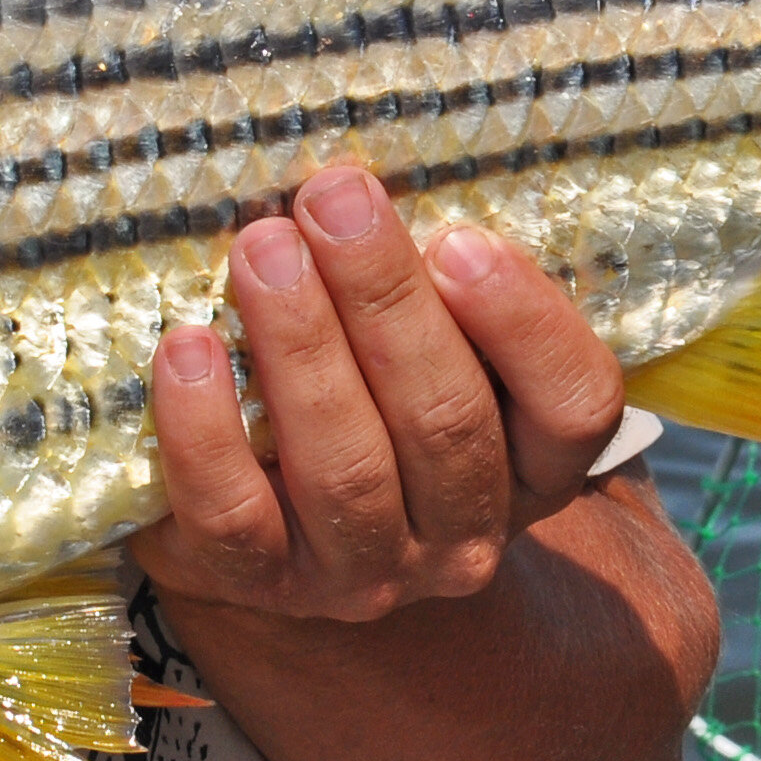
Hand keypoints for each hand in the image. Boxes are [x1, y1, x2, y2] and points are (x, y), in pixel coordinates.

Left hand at [133, 161, 630, 623]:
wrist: (263, 510)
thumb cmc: (362, 385)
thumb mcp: (427, 335)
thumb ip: (432, 276)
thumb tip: (376, 177)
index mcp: (530, 462)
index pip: (573, 404)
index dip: (525, 323)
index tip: (460, 239)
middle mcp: (463, 531)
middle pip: (446, 421)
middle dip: (385, 300)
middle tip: (332, 200)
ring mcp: (365, 570)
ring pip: (347, 468)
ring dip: (302, 347)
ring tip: (262, 250)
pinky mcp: (261, 583)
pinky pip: (235, 517)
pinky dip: (206, 432)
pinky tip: (187, 348)